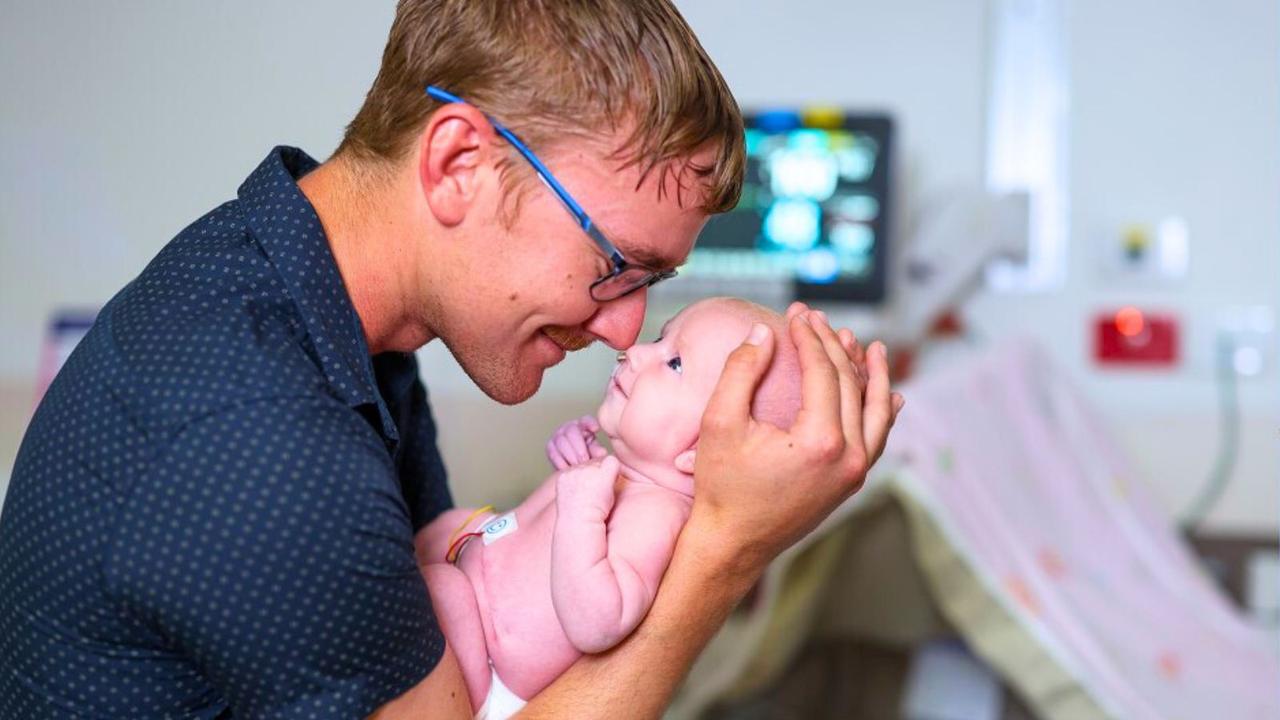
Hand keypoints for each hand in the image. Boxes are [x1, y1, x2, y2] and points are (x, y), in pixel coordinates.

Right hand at [547, 415, 607, 469]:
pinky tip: (568, 469)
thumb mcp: (594, 451)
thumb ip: (597, 451)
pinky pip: (553, 453)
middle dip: (578, 447)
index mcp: (583, 425)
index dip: (590, 423)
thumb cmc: (587, 454)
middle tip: (585, 460)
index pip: (586, 420)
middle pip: (571, 431)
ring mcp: (557, 436)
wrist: (573, 465)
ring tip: (578, 466)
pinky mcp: (550, 447)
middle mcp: (568, 427)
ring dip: (570, 456)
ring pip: (561, 442)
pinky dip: (561, 462)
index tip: (596, 429)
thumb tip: (602, 452)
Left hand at [555, 455, 620, 517]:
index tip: (609, 483)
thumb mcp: (613, 493)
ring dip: (584, 475)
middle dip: (596, 473)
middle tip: (594, 490)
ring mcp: (574, 472)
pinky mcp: (563, 476)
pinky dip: (572, 480)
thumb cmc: (599, 512)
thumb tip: (607, 464)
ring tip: (584, 492)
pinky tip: (575, 492)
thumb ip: (611, 476)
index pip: (611, 461)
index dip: (611, 471)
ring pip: (583, 466)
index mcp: (605, 474)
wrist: (579, 522)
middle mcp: (589, 470)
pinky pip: (570, 472)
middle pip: (596, 463)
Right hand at [689, 305, 902, 574]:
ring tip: (870, 346)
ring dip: (872, 375)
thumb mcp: (720, 422)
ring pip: (876, 411)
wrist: (732, 544)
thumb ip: (742, 370)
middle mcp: (849, 457)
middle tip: (816, 319)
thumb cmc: (722, 486)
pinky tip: (890, 396)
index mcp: (821, 440)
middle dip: (833, 346)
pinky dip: (883, 412)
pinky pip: (877, 439)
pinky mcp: (851, 483)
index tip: (796, 314)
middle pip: (849, 384)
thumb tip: (764, 331)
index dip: (810, 337)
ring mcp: (855, 473)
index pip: (823, 371)